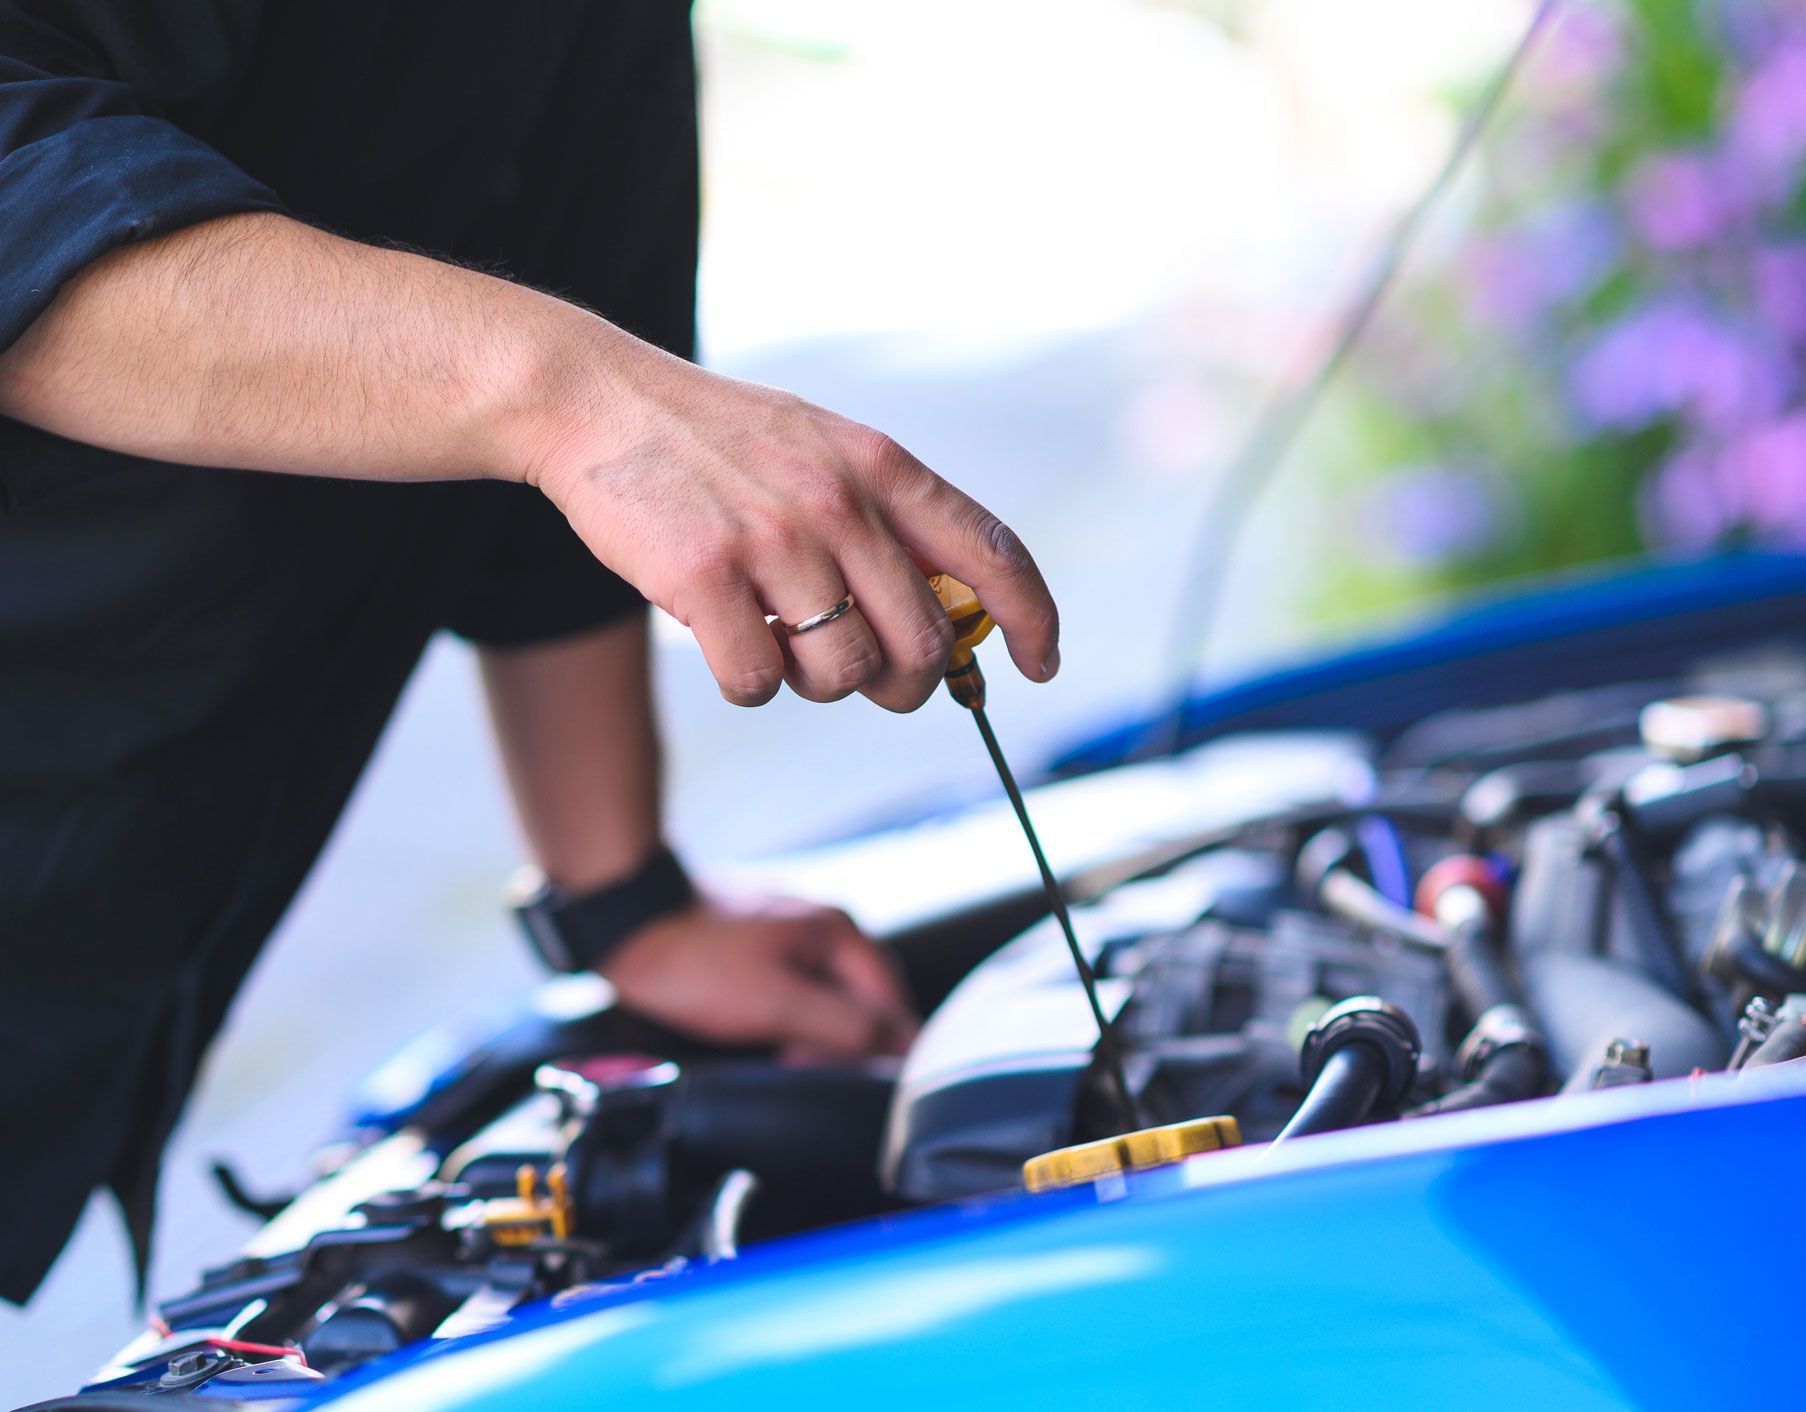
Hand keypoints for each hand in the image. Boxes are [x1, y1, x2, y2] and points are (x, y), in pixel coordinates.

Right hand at [526, 324, 1060, 711]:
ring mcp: (775, 541)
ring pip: (844, 674)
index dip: (1032, 620)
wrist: (598, 402)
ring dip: (816, 682)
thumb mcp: (823, 449)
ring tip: (778, 639)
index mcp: (881, 467)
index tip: (1039, 664)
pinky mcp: (706, 578)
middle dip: (906, 684)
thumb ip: (886, 519)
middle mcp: (840, 503)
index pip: (992, 554)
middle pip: (924, 644)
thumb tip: (944, 617)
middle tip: (869, 677)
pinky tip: (724, 638)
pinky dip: (748, 683)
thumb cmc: (717, 442)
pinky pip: (759, 685)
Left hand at [601, 893, 919, 1060]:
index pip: (892, 1005)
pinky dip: (790, 1020)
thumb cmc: (694, 963)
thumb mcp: (774, 1003)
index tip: (840, 1080)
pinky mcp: (763, 946)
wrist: (627, 926)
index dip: (876, 1052)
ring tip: (780, 1056)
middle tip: (800, 1069)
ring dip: (813, 1036)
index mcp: (839, 932)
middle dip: (842, 1046)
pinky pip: (797, 992)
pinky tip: (767, 1037)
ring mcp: (793, 933)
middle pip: (862, 1003)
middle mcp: (824, 927)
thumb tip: (901, 1048)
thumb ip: (842, 1026)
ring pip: (827, 1000)